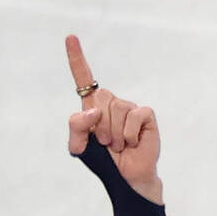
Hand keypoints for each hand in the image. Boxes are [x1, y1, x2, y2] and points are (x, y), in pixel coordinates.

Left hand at [63, 35, 162, 200]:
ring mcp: (129, 107)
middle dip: (98, 126)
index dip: (77, 58)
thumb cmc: (103, 162)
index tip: (70, 37)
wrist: (126, 178)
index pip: (84, 79)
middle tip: (105, 143)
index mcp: (92, 108)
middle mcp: (111, 103)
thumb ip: (76, 128)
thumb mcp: (79, 148)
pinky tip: (132, 142)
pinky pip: (133, 116)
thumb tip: (93, 109)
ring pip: (116, 111)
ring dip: (114, 134)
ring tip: (118, 146)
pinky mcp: (145, 114)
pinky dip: (129, 134)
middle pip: (98, 100)